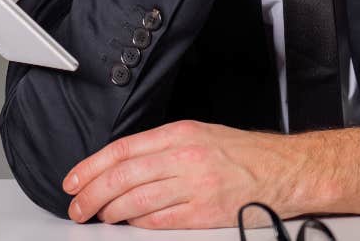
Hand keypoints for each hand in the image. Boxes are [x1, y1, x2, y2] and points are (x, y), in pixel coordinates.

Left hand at [63, 121, 359, 228]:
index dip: (91, 167)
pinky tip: (128, 224)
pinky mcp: (204, 214)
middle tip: (76, 206)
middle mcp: (185, 157)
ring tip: (98, 217)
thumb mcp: (201, 135)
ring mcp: (194, 187)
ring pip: (136, 201)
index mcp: (180, 134)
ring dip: (110, 212)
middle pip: (123, 176)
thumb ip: (163, 148)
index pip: (123, 150)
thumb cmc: (246, 154)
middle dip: (92, 194)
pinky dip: (138, 224)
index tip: (73, 180)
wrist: (286, 170)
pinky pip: (160, 221)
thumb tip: (123, 165)